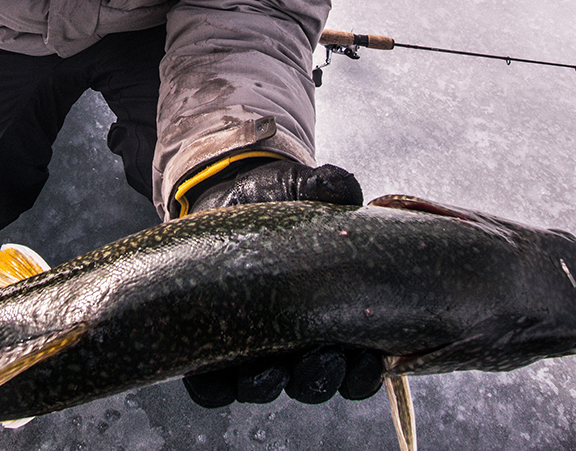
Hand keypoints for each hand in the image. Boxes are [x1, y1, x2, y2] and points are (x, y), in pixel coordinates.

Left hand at [183, 158, 380, 406]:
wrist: (222, 198)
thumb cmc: (274, 200)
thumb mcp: (302, 188)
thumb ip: (329, 186)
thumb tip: (347, 191)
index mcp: (331, 316)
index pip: (359, 367)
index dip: (363, 374)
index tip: (367, 358)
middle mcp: (294, 341)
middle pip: (314, 384)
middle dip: (320, 379)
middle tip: (321, 356)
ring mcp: (252, 347)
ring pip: (263, 388)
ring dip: (270, 385)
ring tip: (271, 367)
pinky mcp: (208, 347)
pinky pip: (212, 387)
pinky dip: (216, 387)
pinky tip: (218, 371)